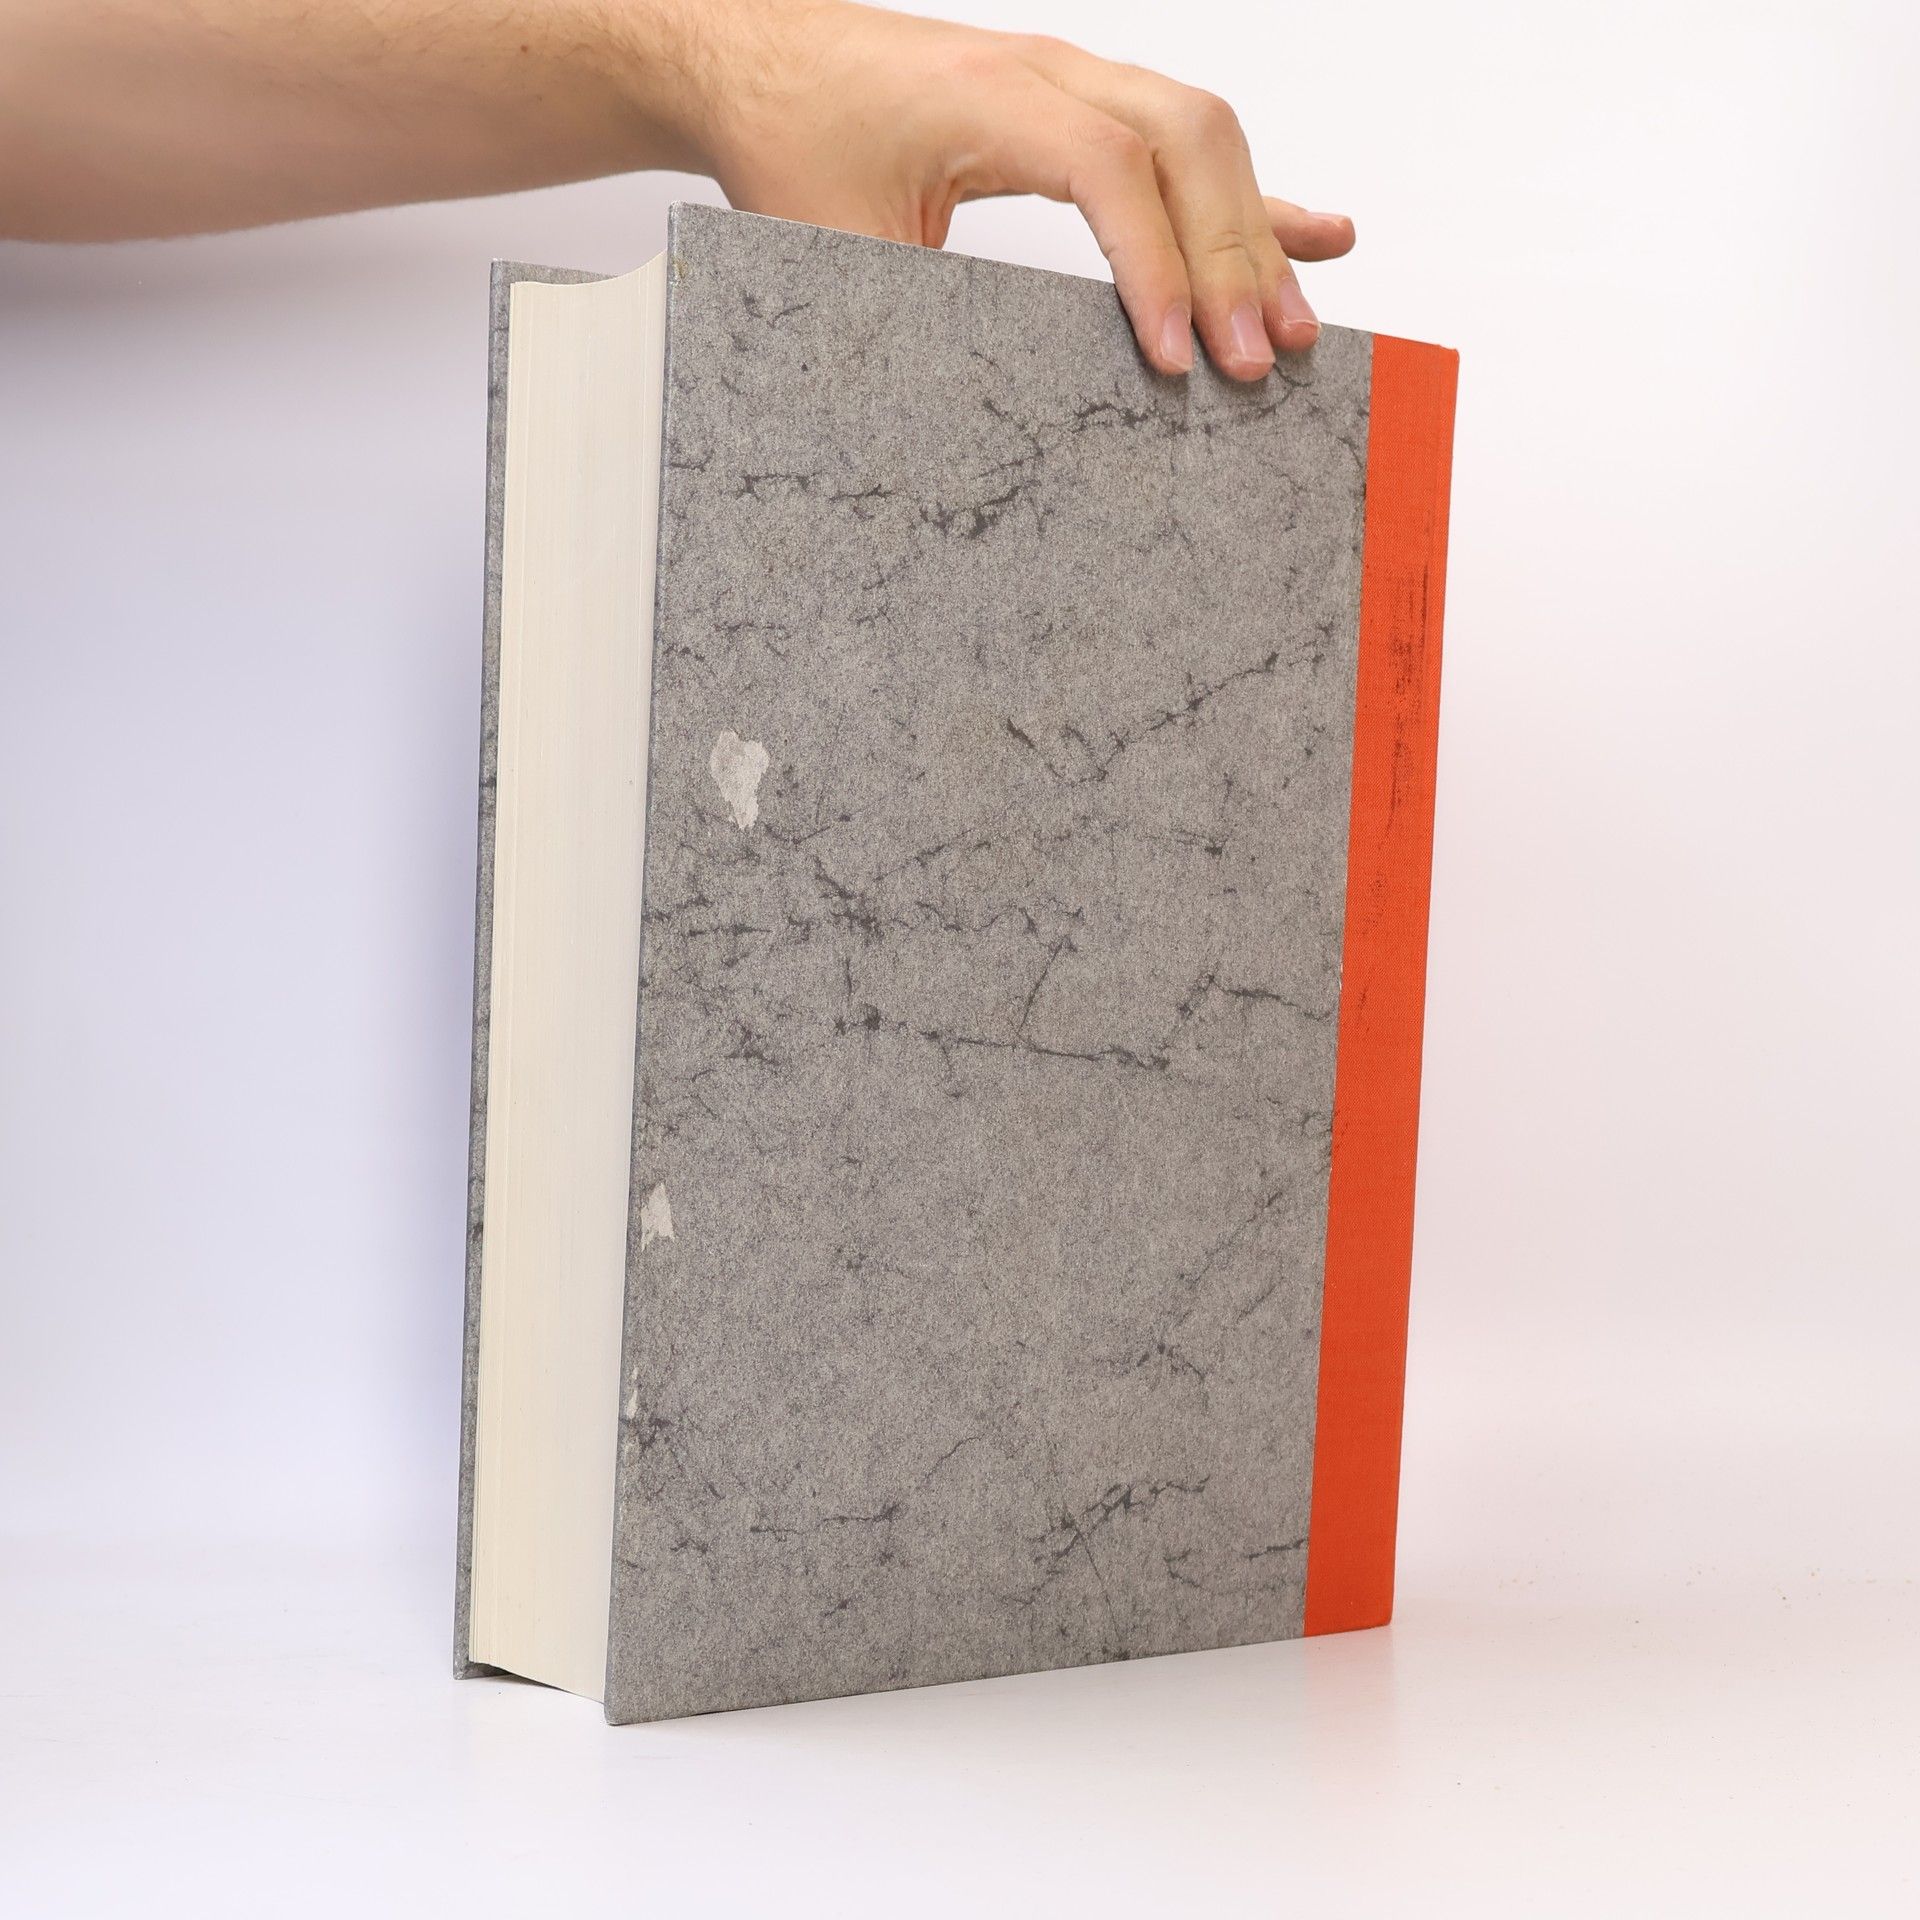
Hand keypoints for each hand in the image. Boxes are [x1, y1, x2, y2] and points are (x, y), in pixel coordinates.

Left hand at [664, 2, 1356, 379]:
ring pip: (1202, 135)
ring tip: (1293, 325)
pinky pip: (1186, 143)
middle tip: (1257, 358)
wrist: (757, 59)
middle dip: (1233, 254)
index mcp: (988, 94)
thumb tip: (971, 407)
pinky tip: (1314, 234)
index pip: (1112, 167)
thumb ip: (910, 304)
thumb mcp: (833, 242)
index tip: (1175, 356)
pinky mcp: (1081, 105)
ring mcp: (1072, 79)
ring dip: (1254, 231)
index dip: (1155, 263)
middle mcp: (1047, 70)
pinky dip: (1252, 196)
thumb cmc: (790, 137)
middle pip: (1186, 138)